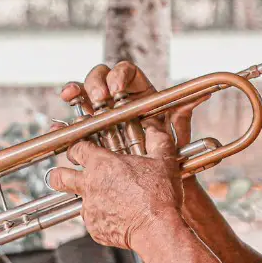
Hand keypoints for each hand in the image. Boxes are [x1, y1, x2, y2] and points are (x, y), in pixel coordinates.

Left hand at [47, 125, 182, 250]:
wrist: (156, 229)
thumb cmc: (159, 195)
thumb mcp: (163, 160)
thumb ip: (157, 139)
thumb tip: (154, 127)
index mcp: (102, 164)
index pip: (76, 148)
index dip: (75, 146)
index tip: (78, 148)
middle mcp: (89, 185)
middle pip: (59, 176)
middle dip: (58, 173)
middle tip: (64, 172)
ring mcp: (89, 208)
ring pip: (77, 200)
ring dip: (86, 198)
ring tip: (103, 199)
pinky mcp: (94, 228)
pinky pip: (92, 220)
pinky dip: (101, 217)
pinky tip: (117, 216)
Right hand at [58, 61, 207, 148]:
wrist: (154, 190)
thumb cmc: (167, 161)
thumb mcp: (175, 138)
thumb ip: (182, 116)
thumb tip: (202, 97)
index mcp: (140, 94)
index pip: (126, 72)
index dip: (118, 75)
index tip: (116, 89)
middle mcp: (118, 101)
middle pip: (100, 78)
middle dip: (95, 83)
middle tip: (98, 98)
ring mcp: (101, 117)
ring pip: (83, 97)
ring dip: (75, 92)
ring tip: (71, 96)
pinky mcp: (88, 136)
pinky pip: (73, 126)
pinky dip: (64, 124)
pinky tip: (59, 125)